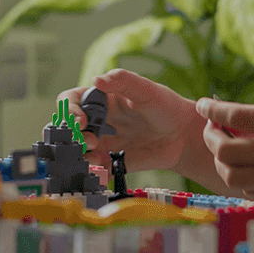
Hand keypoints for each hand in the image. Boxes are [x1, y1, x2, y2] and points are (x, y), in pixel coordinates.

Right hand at [52, 70, 201, 173]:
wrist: (183, 135)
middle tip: (91, 141)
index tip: (82, 120)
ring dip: (80, 155)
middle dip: (73, 136)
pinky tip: (102, 172)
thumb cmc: (166, 106)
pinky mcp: (113, 161)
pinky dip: (93, 172)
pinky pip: (96, 169)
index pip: (72, 101)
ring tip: (97, 158)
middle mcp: (99, 121)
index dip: (70, 110)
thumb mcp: (146, 89)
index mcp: (102, 99)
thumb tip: (97, 79)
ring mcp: (105, 142)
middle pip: (70, 127)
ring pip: (79, 149)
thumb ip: (123, 81)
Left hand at [195, 99, 253, 205]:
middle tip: (213, 130)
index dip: (212, 109)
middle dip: (211, 138)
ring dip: (223, 163)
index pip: (233, 116)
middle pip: (224, 151)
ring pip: (232, 177)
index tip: (202, 104)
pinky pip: (251, 191)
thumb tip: (250, 120)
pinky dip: (242, 179)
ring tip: (228, 152)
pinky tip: (248, 169)